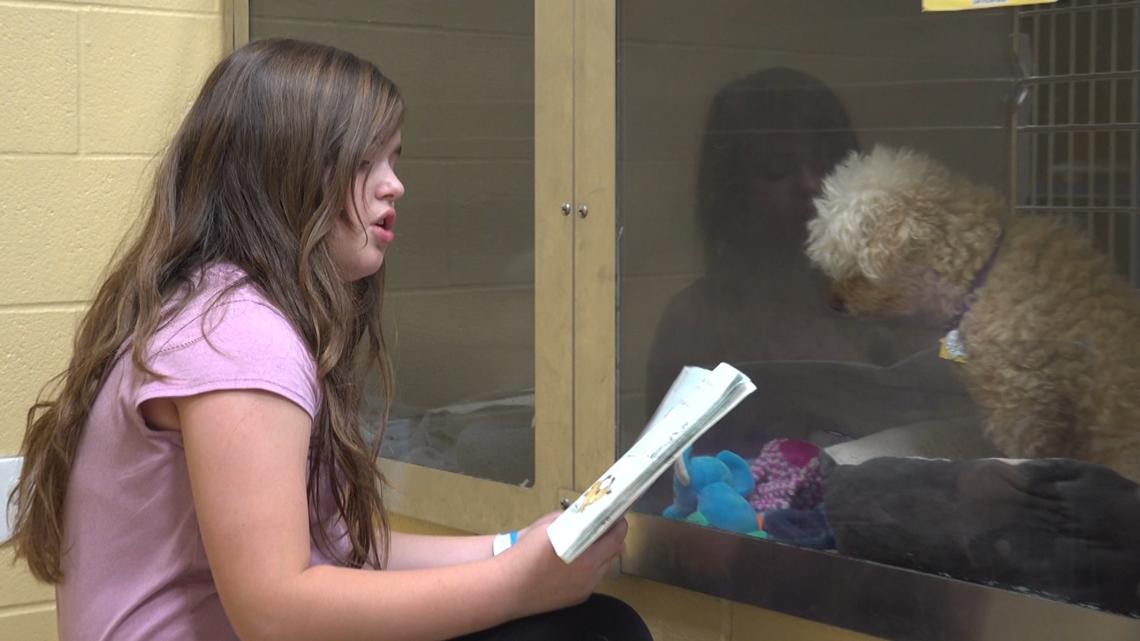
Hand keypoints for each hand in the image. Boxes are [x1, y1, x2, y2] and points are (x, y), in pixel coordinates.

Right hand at [497, 515, 627, 618]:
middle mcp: (591, 574)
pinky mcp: (578, 598)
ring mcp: (586, 588)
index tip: (614, 515)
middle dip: (611, 538)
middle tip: (601, 527)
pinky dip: (590, 568)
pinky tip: (573, 563)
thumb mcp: (548, 525)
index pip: (617, 536)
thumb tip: (585, 514)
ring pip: (605, 567)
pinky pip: (592, 579)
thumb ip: (571, 519)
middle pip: (615, 552)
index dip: (618, 524)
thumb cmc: (525, 552)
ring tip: (586, 544)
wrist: (507, 587)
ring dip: (601, 554)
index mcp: (586, 554)